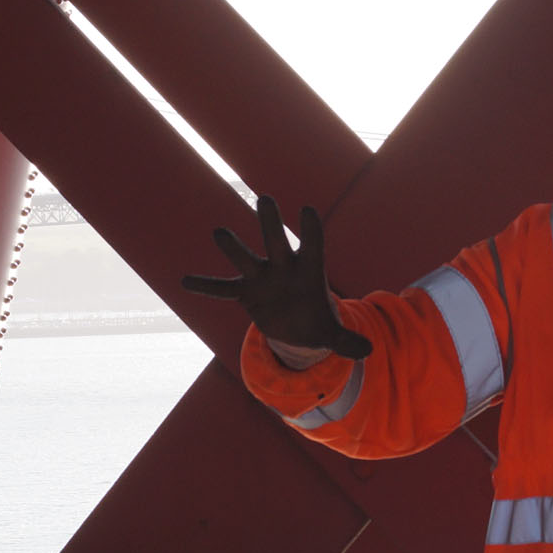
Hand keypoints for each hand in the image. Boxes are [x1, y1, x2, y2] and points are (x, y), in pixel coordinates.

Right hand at [180, 195, 371, 358]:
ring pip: (246, 258)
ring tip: (220, 233)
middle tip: (265, 200)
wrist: (297, 326)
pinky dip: (206, 286)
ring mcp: (262, 278)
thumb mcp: (332, 334)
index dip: (311, 231)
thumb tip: (366, 352)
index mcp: (310, 272)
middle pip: (277, 242)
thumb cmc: (317, 321)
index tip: (308, 211)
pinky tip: (186, 280)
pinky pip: (223, 288)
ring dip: (234, 247)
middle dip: (271, 223)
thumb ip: (346, 341)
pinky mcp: (246, 292)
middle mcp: (284, 268)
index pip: (313, 246)